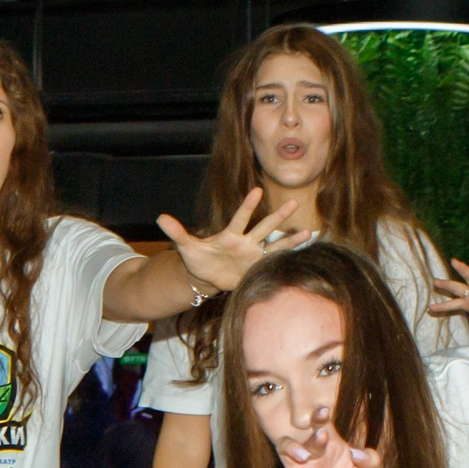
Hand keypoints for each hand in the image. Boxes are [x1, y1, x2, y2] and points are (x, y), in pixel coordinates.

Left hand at [156, 187, 316, 293]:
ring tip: (308, 232)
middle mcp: (246, 242)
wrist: (208, 276)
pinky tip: (305, 253)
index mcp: (230, 235)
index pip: (241, 217)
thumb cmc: (198, 259)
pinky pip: (275, 262)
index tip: (258, 190)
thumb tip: (160, 218)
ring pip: (275, 244)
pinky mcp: (258, 268)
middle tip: (294, 201)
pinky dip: (288, 259)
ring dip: (290, 239)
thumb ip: (177, 232)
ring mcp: (254, 254)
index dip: (248, 206)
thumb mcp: (186, 247)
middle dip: (279, 216)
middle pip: (265, 227)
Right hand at [265, 422, 382, 467]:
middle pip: (303, 436)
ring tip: (303, 456)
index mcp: (332, 447)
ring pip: (283, 450)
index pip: (322, 425)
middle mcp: (312, 456)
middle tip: (321, 437)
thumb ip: (371, 462)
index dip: (320, 416)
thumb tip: (358, 451)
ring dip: (290, 448)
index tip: (324, 412)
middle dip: (311, 435)